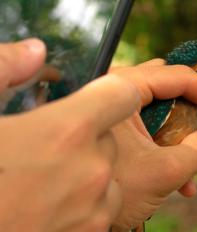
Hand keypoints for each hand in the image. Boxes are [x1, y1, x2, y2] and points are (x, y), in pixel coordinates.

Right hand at [0, 39, 139, 231]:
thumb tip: (35, 50)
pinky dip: (82, 205)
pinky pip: (101, 208)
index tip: (99, 98)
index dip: (111, 93)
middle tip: (44, 149)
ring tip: (42, 182)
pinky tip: (44, 208)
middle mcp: (92, 169)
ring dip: (86, 173)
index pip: (122, 94)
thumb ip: (4, 70)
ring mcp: (94, 208)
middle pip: (108, 138)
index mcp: (66, 131)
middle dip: (85, 139)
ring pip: (107, 175)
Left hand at [109, 60, 196, 230]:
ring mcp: (116, 112)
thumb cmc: (110, 191)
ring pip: (162, 112)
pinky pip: (150, 130)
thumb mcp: (164, 172)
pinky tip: (180, 182)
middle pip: (171, 89)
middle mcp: (117, 93)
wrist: (66, 215)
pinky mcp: (117, 130)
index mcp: (123, 89)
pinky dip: (168, 149)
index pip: (179, 77)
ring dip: (184, 138)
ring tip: (195, 169)